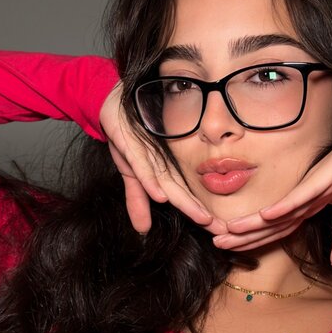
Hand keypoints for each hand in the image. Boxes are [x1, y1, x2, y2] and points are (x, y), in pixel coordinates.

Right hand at [99, 82, 227, 235]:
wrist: (110, 100)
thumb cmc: (127, 136)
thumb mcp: (130, 172)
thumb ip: (137, 199)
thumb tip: (142, 230)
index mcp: (164, 167)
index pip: (184, 195)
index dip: (198, 214)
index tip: (218, 232)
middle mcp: (161, 160)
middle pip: (182, 191)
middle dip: (199, 212)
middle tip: (220, 229)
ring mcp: (147, 151)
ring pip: (169, 180)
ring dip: (185, 200)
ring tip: (201, 217)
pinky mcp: (130, 141)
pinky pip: (142, 164)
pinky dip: (150, 180)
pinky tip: (160, 195)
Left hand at [211, 108, 331, 267]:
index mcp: (312, 201)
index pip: (280, 226)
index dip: (257, 239)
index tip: (233, 250)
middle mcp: (308, 192)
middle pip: (272, 220)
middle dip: (245, 234)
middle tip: (216, 243)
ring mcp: (317, 182)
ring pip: (282, 208)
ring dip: (255, 223)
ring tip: (229, 232)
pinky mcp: (330, 172)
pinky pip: (304, 193)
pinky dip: (286, 206)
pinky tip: (266, 215)